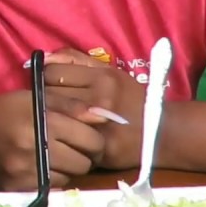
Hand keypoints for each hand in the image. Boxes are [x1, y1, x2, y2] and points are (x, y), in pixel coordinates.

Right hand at [0, 89, 106, 190]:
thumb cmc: (2, 110)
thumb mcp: (34, 98)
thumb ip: (71, 106)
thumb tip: (106, 116)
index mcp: (43, 121)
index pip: (91, 140)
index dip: (94, 140)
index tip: (87, 138)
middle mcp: (36, 147)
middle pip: (83, 163)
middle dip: (83, 157)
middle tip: (74, 149)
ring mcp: (25, 170)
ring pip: (68, 178)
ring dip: (67, 169)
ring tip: (55, 158)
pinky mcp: (16, 186)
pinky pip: (48, 187)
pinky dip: (50, 178)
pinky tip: (40, 167)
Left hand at [44, 48, 144, 169]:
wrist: (163, 133)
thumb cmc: (132, 99)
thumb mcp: (110, 72)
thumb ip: (77, 60)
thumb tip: (44, 57)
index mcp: (103, 78)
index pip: (52, 72)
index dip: (45, 78)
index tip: (49, 85)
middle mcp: (99, 99)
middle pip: (48, 95)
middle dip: (42, 98)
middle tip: (46, 104)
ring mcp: (98, 125)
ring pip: (52, 118)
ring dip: (47, 118)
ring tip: (51, 118)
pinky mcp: (96, 149)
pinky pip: (64, 141)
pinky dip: (59, 137)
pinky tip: (61, 136)